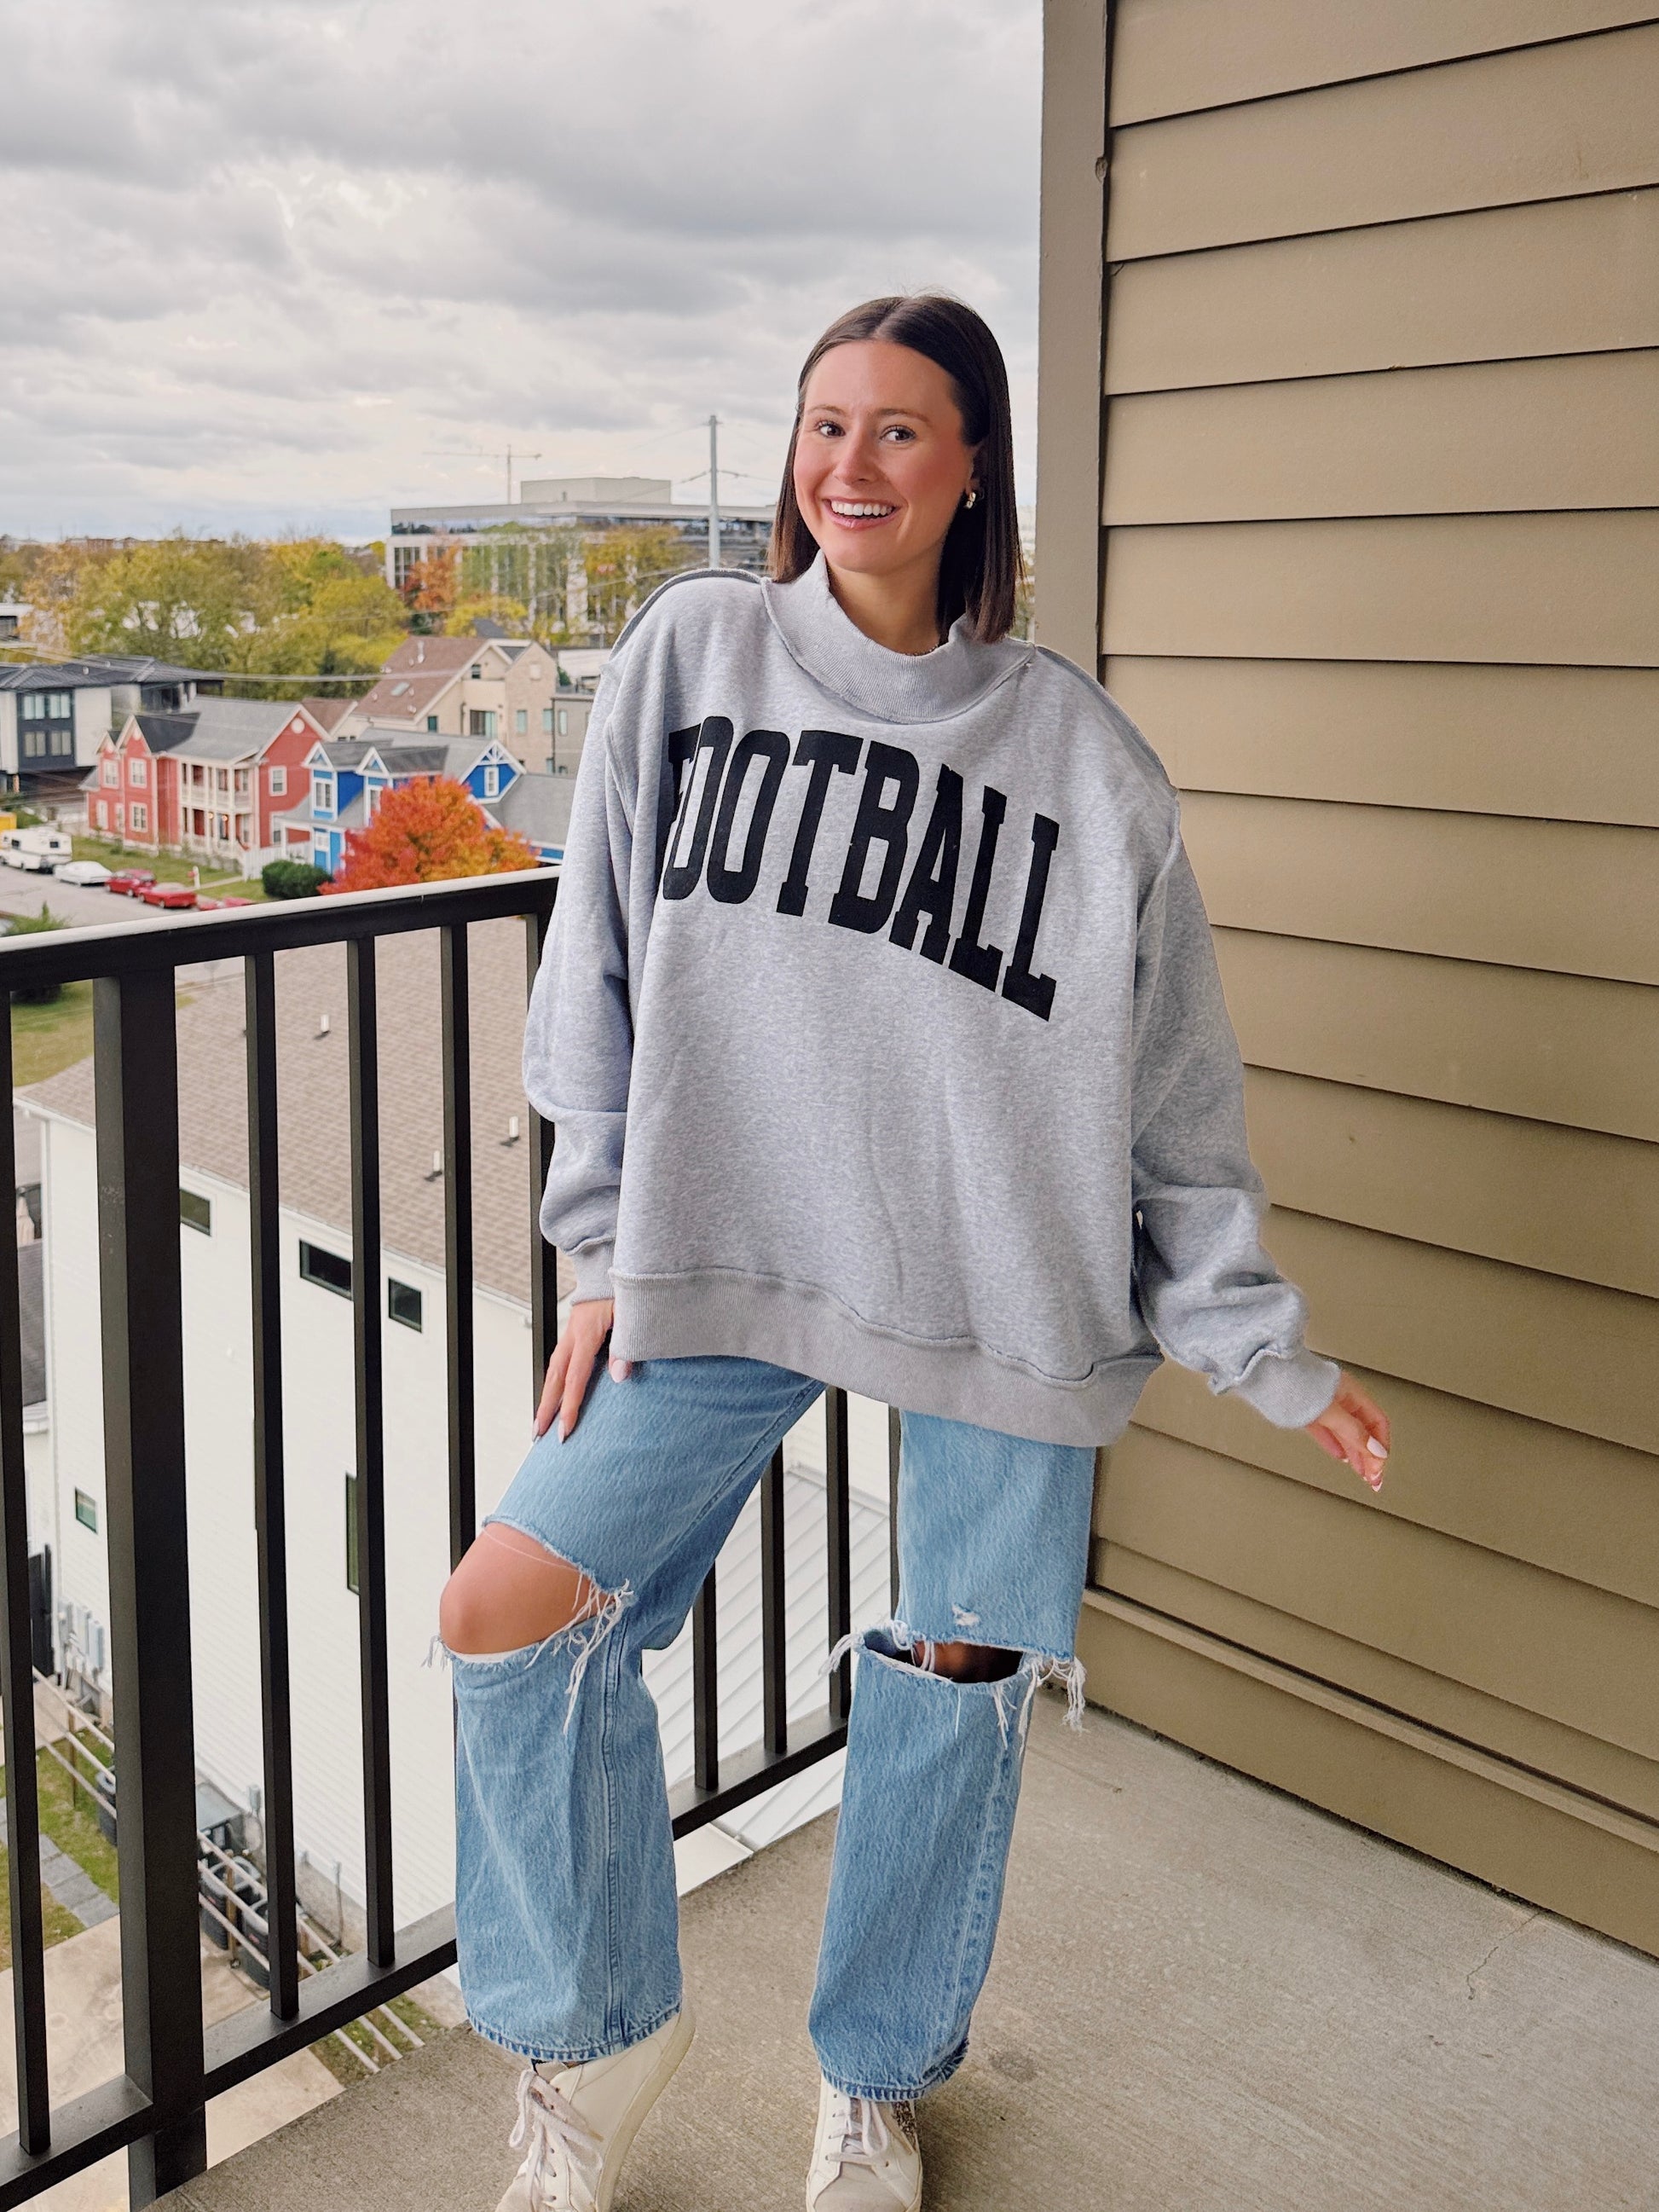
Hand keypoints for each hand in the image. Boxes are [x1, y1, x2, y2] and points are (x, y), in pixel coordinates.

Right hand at [534, 1298, 633, 1442]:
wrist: (609, 1267)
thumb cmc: (623, 1289)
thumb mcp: (630, 1314)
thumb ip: (626, 1344)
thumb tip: (619, 1376)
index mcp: (585, 1334)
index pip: (575, 1378)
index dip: (569, 1407)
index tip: (564, 1430)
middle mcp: (572, 1336)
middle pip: (554, 1378)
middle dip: (546, 1408)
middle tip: (538, 1434)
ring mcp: (570, 1334)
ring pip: (553, 1371)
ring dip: (547, 1397)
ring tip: (541, 1421)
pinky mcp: (574, 1334)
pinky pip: (560, 1363)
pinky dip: (555, 1383)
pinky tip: (556, 1395)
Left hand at [1306, 1373, 1389, 1492]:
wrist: (1264, 1373)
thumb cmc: (1294, 1383)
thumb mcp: (1330, 1412)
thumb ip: (1353, 1431)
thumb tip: (1376, 1450)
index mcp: (1351, 1392)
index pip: (1377, 1422)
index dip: (1381, 1447)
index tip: (1378, 1468)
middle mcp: (1339, 1397)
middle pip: (1363, 1430)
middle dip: (1370, 1456)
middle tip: (1373, 1479)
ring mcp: (1323, 1405)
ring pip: (1346, 1433)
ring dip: (1356, 1455)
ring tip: (1362, 1473)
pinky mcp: (1307, 1412)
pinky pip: (1327, 1431)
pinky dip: (1335, 1445)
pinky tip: (1339, 1456)